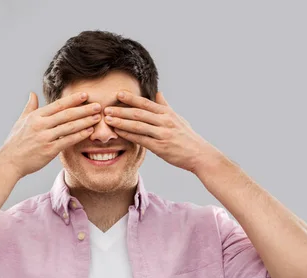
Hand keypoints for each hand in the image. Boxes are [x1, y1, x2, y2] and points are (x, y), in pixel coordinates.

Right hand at [0, 91, 101, 177]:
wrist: (9, 162)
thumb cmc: (16, 142)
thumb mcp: (21, 121)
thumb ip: (30, 107)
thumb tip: (33, 93)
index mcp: (35, 116)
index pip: (58, 105)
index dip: (73, 99)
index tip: (85, 95)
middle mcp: (41, 125)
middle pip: (67, 114)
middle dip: (84, 109)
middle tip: (98, 105)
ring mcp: (45, 137)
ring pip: (69, 127)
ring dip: (85, 121)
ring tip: (97, 117)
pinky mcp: (49, 150)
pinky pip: (68, 141)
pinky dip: (80, 135)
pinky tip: (89, 132)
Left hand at [103, 91, 220, 172]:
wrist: (199, 154)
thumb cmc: (187, 137)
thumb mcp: (178, 118)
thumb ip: (166, 106)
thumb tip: (158, 93)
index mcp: (167, 113)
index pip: (146, 103)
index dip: (131, 98)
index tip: (118, 94)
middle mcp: (164, 121)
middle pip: (139, 113)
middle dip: (121, 109)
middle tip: (107, 107)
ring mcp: (162, 134)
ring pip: (138, 125)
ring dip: (121, 121)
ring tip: (108, 119)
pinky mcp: (160, 147)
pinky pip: (141, 139)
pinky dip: (128, 135)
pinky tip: (118, 132)